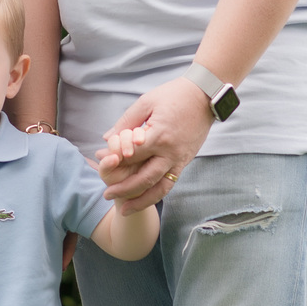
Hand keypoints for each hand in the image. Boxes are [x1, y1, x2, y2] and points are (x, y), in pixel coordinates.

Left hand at [99, 80, 212, 211]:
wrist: (205, 96)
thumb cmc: (174, 95)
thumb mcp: (146, 102)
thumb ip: (126, 122)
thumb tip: (107, 139)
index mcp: (159, 136)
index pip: (131, 156)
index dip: (114, 161)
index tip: (101, 163)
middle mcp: (170, 153)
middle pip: (144, 179)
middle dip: (124, 190)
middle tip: (106, 195)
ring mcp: (180, 159)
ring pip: (160, 188)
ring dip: (141, 201)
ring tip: (125, 210)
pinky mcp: (185, 161)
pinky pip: (170, 183)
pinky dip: (156, 194)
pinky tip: (144, 199)